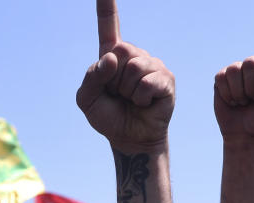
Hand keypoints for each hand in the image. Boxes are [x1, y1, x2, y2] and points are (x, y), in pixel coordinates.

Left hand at [76, 0, 173, 150]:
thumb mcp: (87, 99)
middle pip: (120, 49)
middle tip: (119, 94)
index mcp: (112, 56)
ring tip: (132, 100)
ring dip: (127, 91)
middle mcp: (134, 56)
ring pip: (134, 67)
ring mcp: (152, 65)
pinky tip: (144, 104)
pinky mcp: (166, 79)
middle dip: (114, 78)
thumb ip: (91, 77)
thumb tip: (113, 58)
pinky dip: (140, 97)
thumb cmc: (109, 118)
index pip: (109, 25)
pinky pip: (147, 82)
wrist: (129, 139)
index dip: (106, 6)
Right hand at [214, 53, 253, 140]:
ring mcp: (238, 70)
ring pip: (234, 69)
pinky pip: (221, 77)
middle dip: (252, 88)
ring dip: (240, 93)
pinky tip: (233, 102)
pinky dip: (228, 95)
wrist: (247, 135)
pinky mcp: (222, 78)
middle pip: (250, 62)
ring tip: (245, 101)